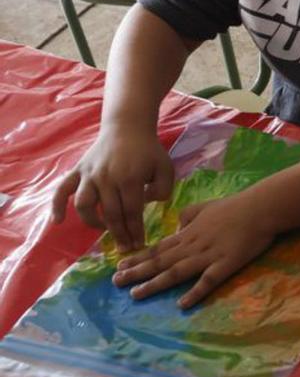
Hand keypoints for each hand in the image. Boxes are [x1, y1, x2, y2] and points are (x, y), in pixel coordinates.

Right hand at [51, 125, 173, 252]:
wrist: (127, 127)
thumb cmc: (148, 150)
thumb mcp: (166, 168)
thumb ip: (164, 189)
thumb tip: (147, 204)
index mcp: (130, 179)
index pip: (132, 212)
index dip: (135, 231)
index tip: (139, 245)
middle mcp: (106, 179)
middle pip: (111, 214)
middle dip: (119, 234)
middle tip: (125, 248)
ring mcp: (89, 175)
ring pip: (84, 205)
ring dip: (93, 222)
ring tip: (104, 229)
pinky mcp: (78, 171)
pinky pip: (62, 189)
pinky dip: (56, 206)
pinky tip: (58, 222)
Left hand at [113, 194, 276, 307]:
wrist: (261, 208)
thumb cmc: (234, 207)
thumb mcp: (204, 207)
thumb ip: (188, 216)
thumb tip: (177, 228)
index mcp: (188, 233)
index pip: (158, 248)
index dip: (138, 258)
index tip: (119, 266)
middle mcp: (192, 246)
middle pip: (160, 261)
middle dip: (136, 272)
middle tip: (115, 282)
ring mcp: (208, 256)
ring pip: (176, 272)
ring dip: (155, 284)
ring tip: (136, 294)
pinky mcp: (226, 264)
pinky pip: (208, 281)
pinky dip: (195, 293)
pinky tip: (182, 304)